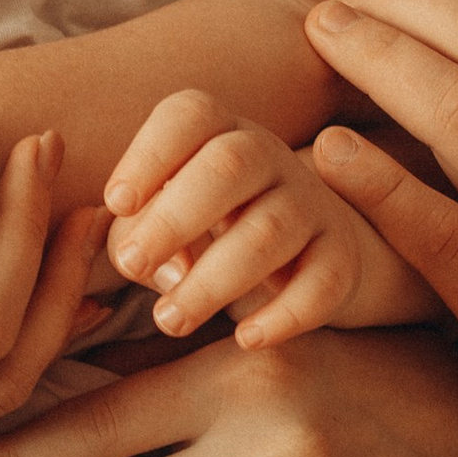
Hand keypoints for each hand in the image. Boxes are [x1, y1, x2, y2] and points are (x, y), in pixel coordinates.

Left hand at [102, 92, 421, 350]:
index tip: (116, 202)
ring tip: (169, 320)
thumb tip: (165, 269)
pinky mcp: (341, 255)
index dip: (149, 155)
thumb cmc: (198, 228)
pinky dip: (285, 314)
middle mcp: (268, 155)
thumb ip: (135, 234)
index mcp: (216, 130)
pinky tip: (245, 339)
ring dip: (213, 280)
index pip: (188, 117)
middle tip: (132, 264)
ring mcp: (310, 203)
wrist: (292, 248)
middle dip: (175, 216)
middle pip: (230, 164)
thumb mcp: (154, 221)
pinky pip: (325, 282)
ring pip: (270, 231)